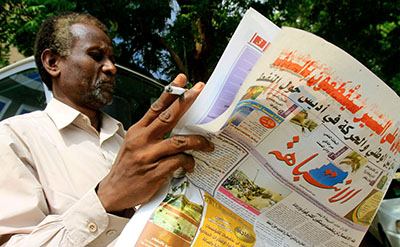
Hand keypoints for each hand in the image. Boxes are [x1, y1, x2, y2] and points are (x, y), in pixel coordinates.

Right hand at [97, 74, 213, 212]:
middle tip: (200, 91)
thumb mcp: (134, 144)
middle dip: (186, 102)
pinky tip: (190, 165)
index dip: (170, 92)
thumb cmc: (128, 166)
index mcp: (137, 130)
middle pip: (167, 117)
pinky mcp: (154, 172)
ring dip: (197, 142)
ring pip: (178, 141)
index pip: (156, 107)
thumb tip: (174, 122)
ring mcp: (147, 156)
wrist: (113, 192)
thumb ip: (151, 132)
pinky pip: (178, 162)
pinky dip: (188, 162)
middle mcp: (142, 140)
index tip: (182, 79)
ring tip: (208, 145)